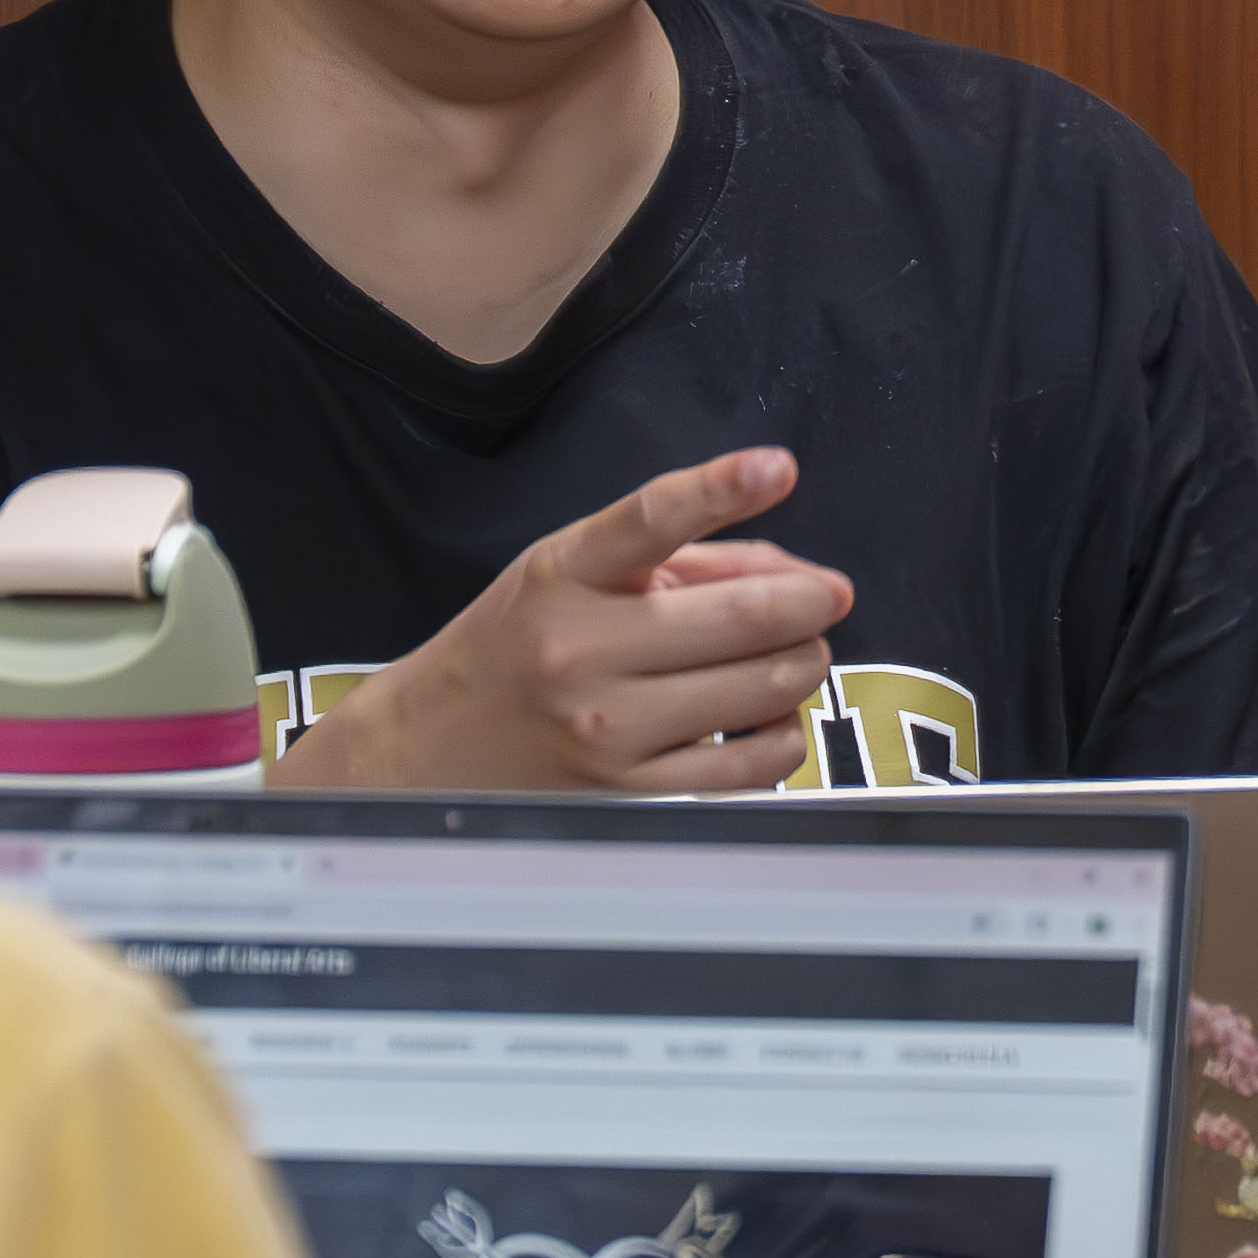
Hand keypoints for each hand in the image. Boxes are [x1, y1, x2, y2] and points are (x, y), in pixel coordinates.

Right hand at [273, 448, 850, 794]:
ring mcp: (608, 726)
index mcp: (566, 572)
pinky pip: (756, 762)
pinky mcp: (632, 789)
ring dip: (804, 661)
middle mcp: (581, 648)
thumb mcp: (579, 570)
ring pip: (765, 687)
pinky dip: (785, 731)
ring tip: (789, 654)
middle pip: (747, 617)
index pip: (649, 518)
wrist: (436, 742)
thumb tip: (801, 577)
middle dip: (811, 602)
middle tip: (821, 598)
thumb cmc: (525, 640)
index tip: (778, 467)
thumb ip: (695, 557)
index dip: (721, 488)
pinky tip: (766, 714)